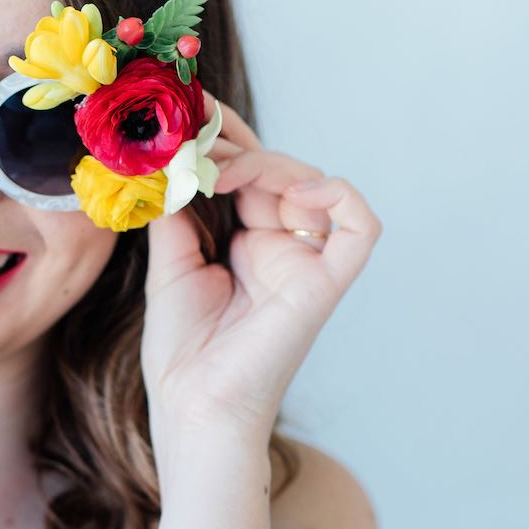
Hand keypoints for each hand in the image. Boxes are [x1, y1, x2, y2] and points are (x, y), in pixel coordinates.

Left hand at [140, 90, 381, 457]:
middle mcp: (282, 249)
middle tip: (191, 127)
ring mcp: (307, 264)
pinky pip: (358, 226)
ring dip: (263, 163)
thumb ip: (176, 213)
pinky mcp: (326, 283)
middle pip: (276, 171)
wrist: (194, 412)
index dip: (221, 143)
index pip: (246, 175)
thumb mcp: (169, 268)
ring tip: (216, 170)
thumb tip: (170, 159)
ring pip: (309, 184)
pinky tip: (289, 191)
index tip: (184, 116)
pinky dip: (335, 195)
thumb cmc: (183, 357)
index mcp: (247, 246)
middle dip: (234, 144)